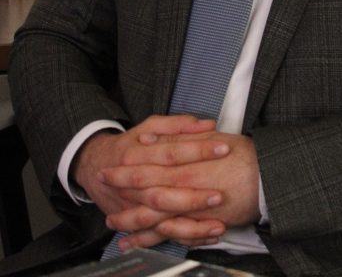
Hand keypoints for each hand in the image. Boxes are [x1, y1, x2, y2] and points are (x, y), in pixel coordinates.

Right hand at [74, 115, 229, 247]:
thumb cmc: (130, 144)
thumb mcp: (149, 126)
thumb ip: (179, 125)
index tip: (223, 148)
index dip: (198, 150)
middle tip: (220, 195)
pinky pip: (162, 236)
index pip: (172, 153)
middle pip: (164, 193)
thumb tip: (208, 125)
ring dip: (190, 226)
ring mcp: (135, 208)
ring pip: (162, 221)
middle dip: (194, 196)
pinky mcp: (138, 223)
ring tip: (217, 225)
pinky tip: (206, 237)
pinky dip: (184, 238)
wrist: (95, 167)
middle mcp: (135, 185)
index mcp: (138, 155)